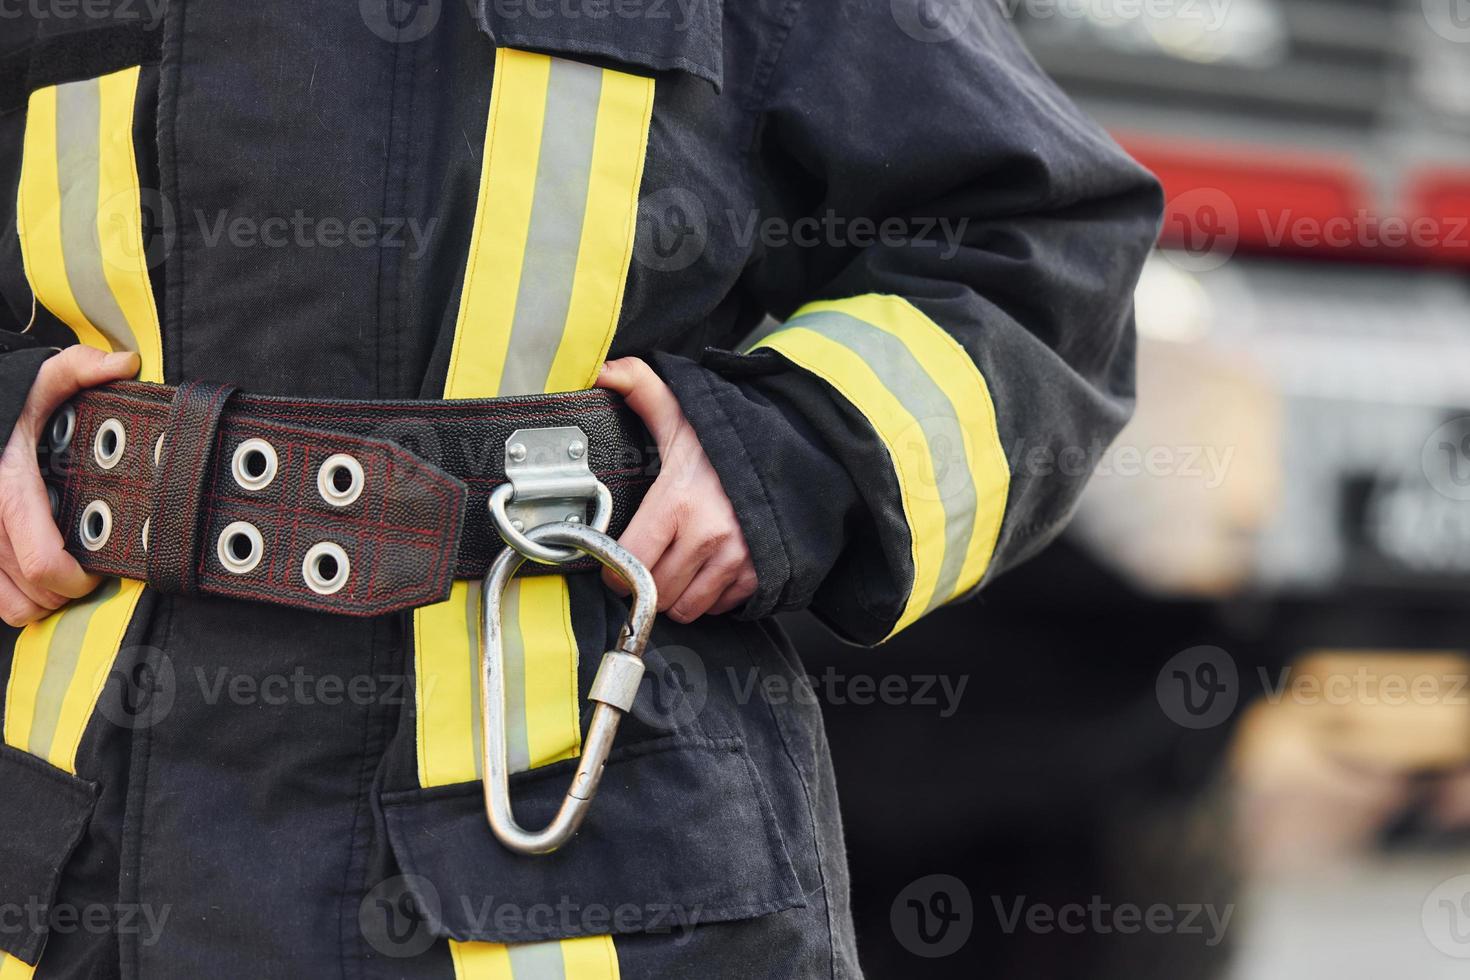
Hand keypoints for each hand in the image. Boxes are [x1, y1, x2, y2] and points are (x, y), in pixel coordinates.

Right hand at [0, 346, 138, 625]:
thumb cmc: (0, 400)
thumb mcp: (39, 379)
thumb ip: (79, 368)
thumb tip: (125, 364)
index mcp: (7, 491)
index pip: (45, 564)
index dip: (78, 580)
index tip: (99, 569)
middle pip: (34, 595)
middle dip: (69, 592)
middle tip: (90, 572)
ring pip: (13, 607)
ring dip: (44, 601)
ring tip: (66, 576)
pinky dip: (18, 599)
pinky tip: (36, 577)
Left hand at [595, 357, 756, 622]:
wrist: (800, 453)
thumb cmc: (733, 442)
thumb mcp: (684, 416)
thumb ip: (642, 391)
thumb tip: (606, 370)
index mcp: (678, 502)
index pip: (630, 562)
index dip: (615, 569)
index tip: (615, 564)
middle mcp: (707, 536)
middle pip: (655, 591)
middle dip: (645, 582)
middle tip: (647, 563)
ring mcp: (737, 560)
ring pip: (686, 606)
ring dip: (676, 595)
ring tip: (678, 567)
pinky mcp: (759, 576)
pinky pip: (719, 607)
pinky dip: (710, 596)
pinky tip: (708, 569)